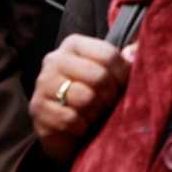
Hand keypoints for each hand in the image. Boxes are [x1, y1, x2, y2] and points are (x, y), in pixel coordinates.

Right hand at [30, 35, 134, 164]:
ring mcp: (42, 84)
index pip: (108, 55)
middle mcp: (54, 59)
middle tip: (109, 101)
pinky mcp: (37, 109)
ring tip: (95, 111)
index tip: (123, 84)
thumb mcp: (114, 72)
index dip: (122, 74)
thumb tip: (134, 53)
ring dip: (96, 110)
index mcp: (74, 44)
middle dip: (110, 94)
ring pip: (84, 98)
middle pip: (98, 76)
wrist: (67, 126)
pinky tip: (81, 124)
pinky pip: (70, 119)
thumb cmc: (95, 93)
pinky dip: (81, 125)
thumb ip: (129, 57)